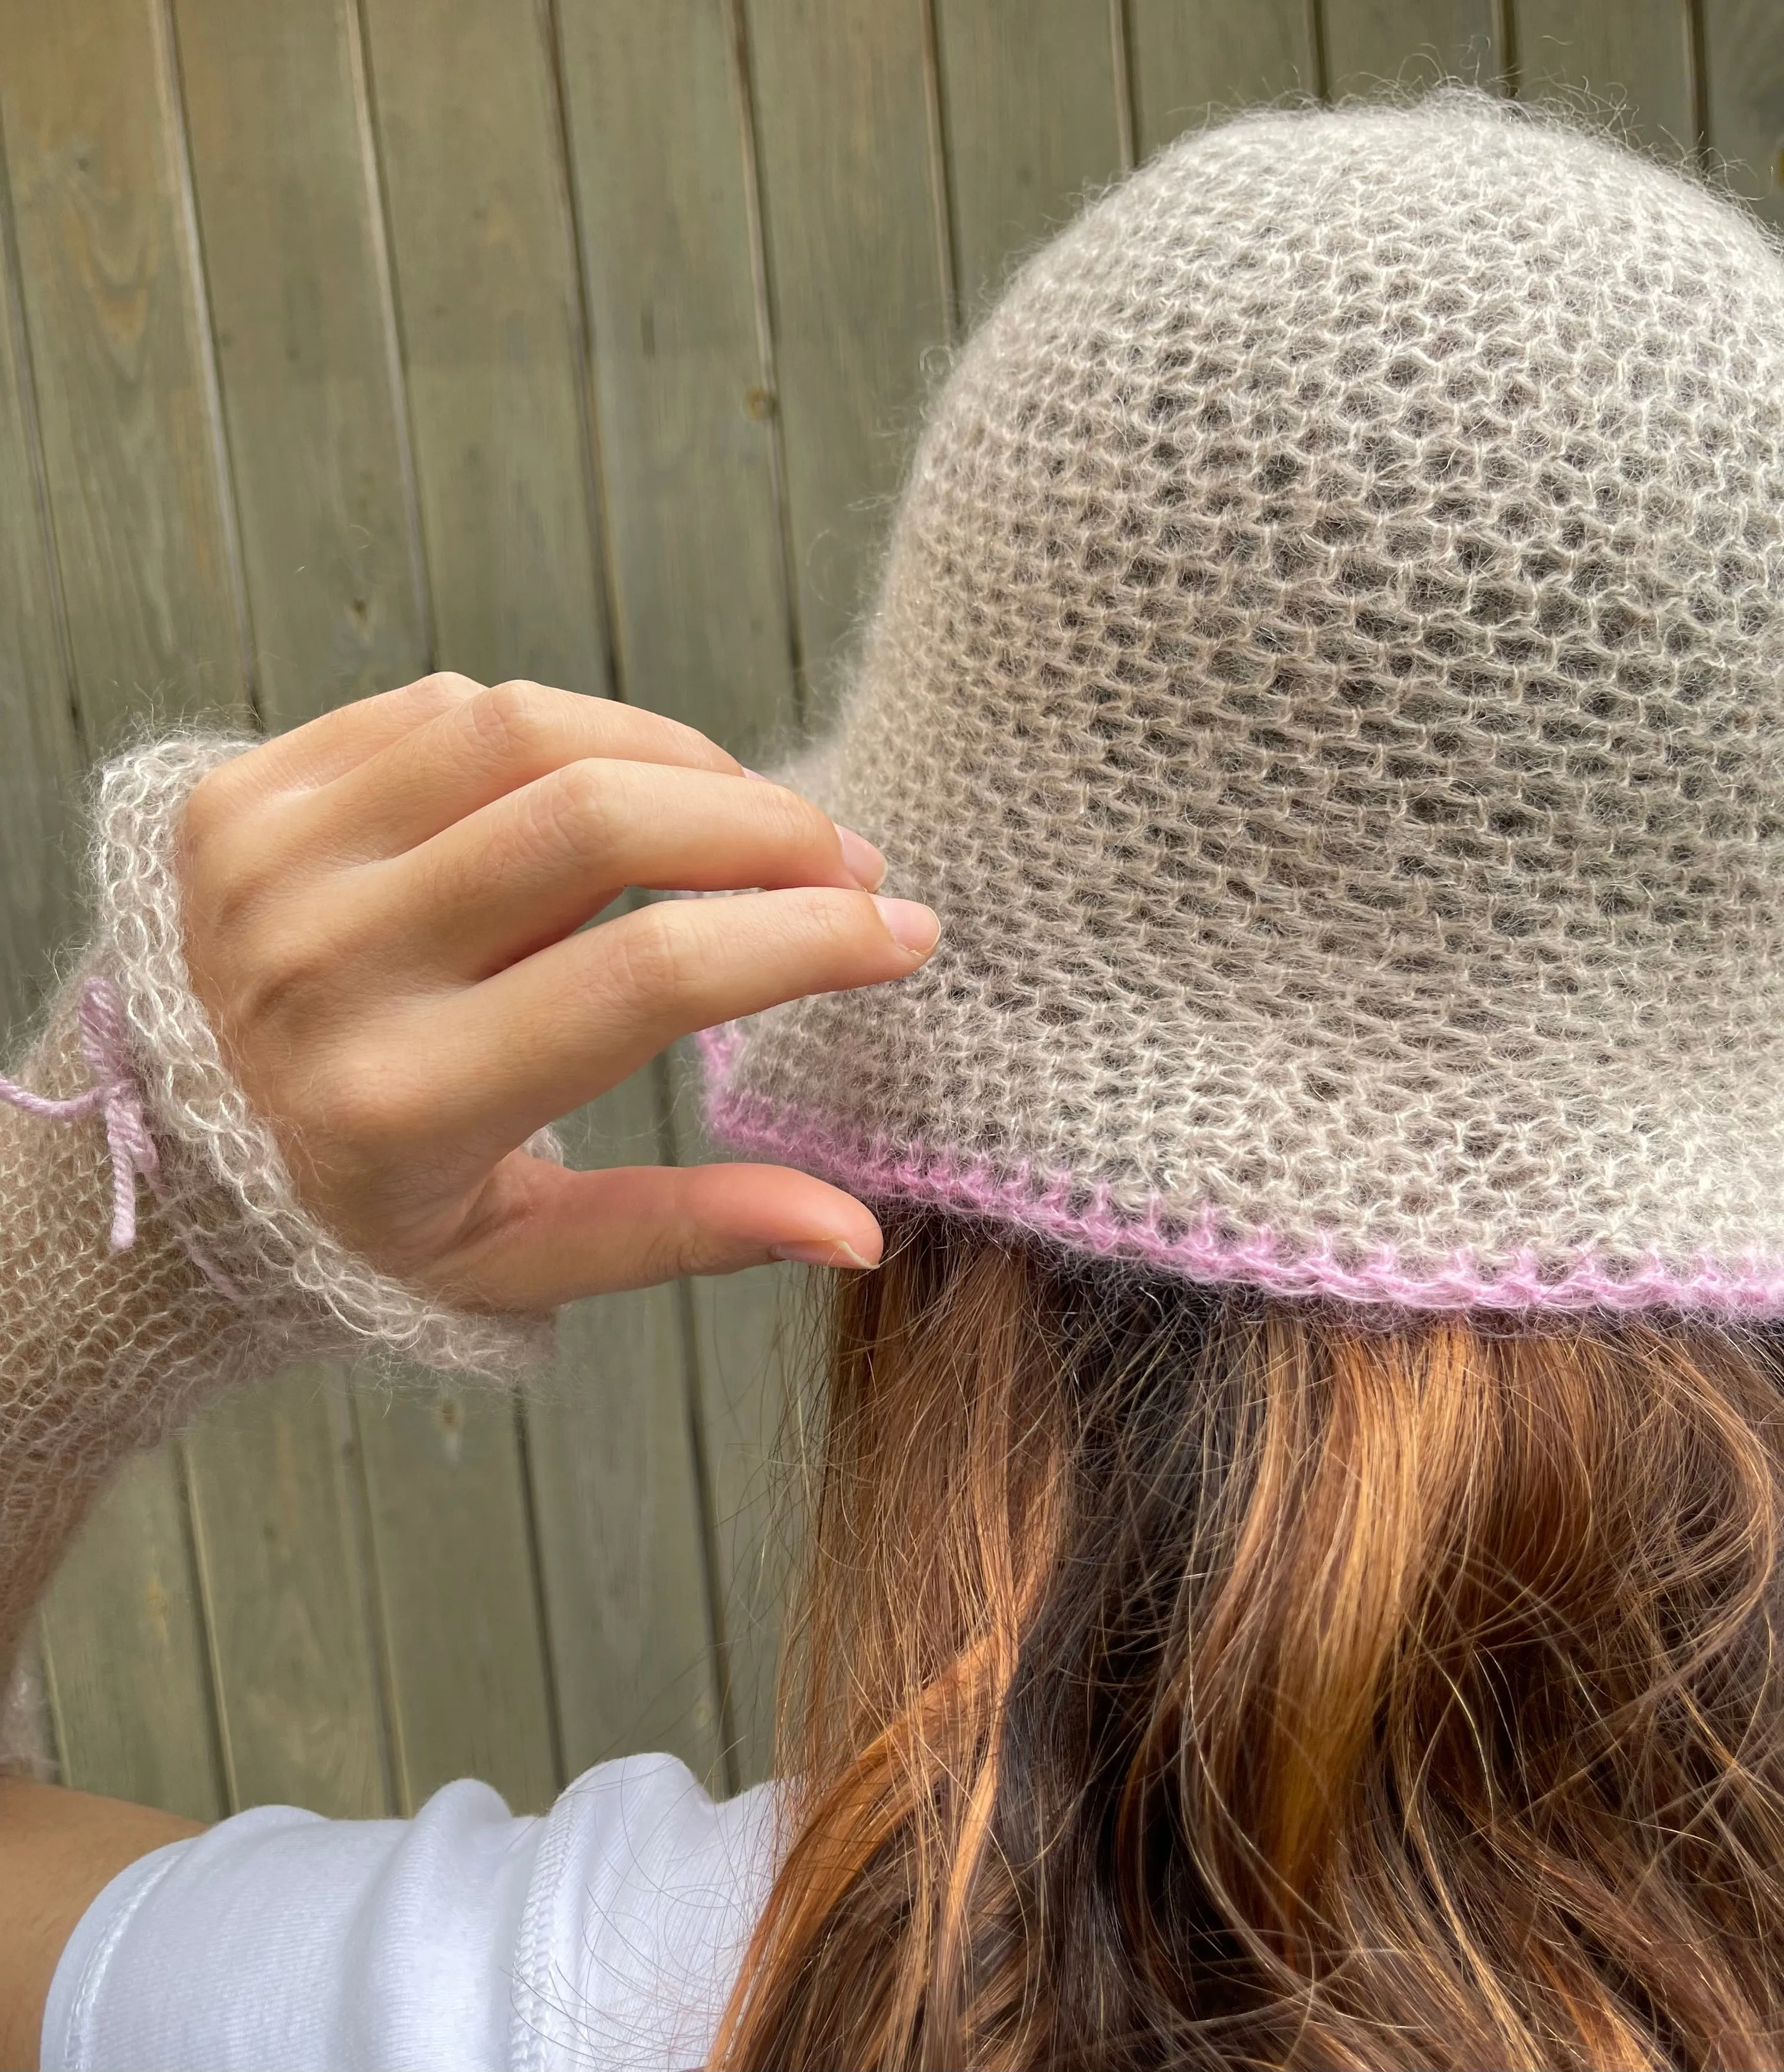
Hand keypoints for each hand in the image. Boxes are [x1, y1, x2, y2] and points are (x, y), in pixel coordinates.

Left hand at [179, 674, 936, 1309]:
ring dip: (678, 758)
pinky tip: (622, 785)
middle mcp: (324, 966)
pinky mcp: (240, 793)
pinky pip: (443, 707)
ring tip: (752, 817)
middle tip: (847, 861)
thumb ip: (687, 1232)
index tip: (901, 931)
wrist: (151, 1168)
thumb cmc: (357, 1227)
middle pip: (594, 822)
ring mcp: (269, 860)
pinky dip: (565, 732)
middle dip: (763, 825)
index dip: (802, 939)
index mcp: (401, 1104)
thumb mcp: (519, 1260)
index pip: (645, 978)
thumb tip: (859, 1232)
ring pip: (525, 729)